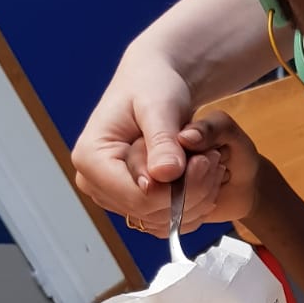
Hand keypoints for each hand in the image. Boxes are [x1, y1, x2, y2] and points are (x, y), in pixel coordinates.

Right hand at [72, 44, 225, 231]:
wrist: (155, 82)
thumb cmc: (152, 85)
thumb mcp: (159, 105)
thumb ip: (162, 140)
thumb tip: (166, 175)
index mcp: (90, 158)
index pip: (137, 197)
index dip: (176, 190)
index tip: (204, 162)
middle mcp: (94, 182)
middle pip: (149, 211)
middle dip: (190, 191)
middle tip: (213, 158)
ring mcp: (112, 195)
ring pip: (160, 220)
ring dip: (195, 197)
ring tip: (210, 162)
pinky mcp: (131, 202)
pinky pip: (165, 219)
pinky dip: (191, 204)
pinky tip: (204, 177)